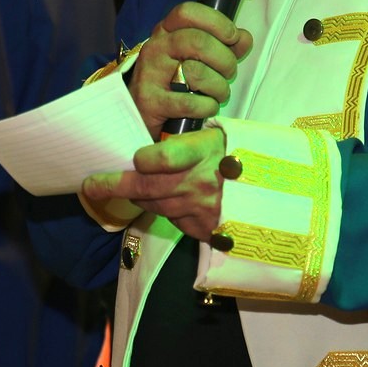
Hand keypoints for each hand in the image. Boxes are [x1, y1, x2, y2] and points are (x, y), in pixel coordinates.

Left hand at [82, 128, 227, 240]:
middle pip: (147, 187)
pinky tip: (166, 200)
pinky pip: (173, 220)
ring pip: (156, 205)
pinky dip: (164, 210)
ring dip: (138, 198)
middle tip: (91, 184)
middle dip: (113, 186)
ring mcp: (202, 210)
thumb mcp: (217, 136)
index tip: (134, 157)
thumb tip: (147, 154)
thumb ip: (184, 144)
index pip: (162, 160)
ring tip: (124, 189)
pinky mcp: (204, 230)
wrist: (276, 194)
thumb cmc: (240, 155)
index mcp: (205, 152)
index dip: (143, 160)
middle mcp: (201, 183)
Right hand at [126, 1, 251, 137]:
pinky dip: (207, 107)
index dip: (217, 22)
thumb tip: (244, 38)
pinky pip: (190, 102)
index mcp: (166, 31)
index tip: (232, 37)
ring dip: (219, 87)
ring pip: (196, 72)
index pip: (188, 12)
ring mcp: (150, 74)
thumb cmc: (175, 80)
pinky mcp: (150, 101)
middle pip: (199, 42)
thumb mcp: (197, 56)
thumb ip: (223, 45)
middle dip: (225, 60)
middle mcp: (156, 47)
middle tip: (229, 73)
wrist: (142, 112)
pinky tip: (207, 107)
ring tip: (218, 94)